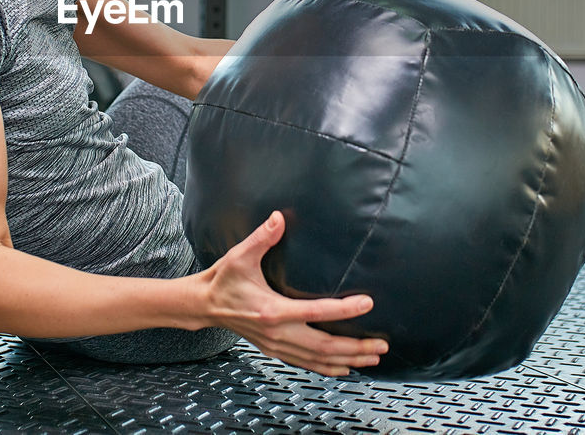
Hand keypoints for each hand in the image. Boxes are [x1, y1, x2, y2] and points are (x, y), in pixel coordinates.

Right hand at [200, 211, 388, 376]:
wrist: (203, 306)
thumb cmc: (223, 279)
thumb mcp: (239, 255)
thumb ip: (261, 237)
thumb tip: (278, 217)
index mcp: (272, 310)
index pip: (315, 312)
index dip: (344, 310)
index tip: (367, 304)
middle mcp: (277, 333)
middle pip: (323, 347)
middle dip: (355, 347)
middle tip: (381, 344)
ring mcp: (276, 345)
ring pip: (318, 360)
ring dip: (348, 360)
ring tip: (372, 357)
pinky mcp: (274, 350)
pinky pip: (306, 364)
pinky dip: (329, 368)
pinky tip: (346, 367)